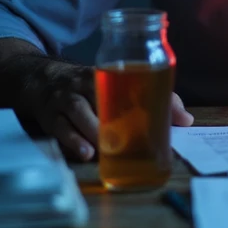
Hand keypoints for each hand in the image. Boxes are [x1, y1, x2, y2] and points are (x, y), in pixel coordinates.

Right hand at [16, 61, 193, 161]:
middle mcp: (84, 82)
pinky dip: (71, 140)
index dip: (147, 93)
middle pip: (101, 94)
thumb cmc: (90, 87)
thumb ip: (151, 98)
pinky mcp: (48, 115)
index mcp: (107, 73)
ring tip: (105, 149)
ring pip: (77, 110)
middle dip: (115, 116)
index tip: (159, 112)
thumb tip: (187, 121)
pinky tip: (85, 154)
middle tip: (131, 138)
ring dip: (92, 129)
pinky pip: (58, 127)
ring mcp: (65, 98)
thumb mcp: (116, 85)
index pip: (129, 79)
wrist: (41, 78)